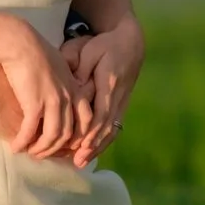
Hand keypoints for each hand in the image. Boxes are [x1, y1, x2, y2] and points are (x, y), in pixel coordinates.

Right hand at [0, 22, 84, 158]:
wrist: (20, 42)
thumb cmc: (35, 51)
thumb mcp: (58, 66)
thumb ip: (63, 83)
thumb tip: (57, 97)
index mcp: (74, 88)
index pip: (85, 120)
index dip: (78, 137)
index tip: (65, 145)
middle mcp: (68, 97)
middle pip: (68, 134)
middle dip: (54, 148)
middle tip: (41, 154)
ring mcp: (53, 101)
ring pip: (52, 137)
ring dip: (40, 149)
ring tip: (28, 152)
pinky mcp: (35, 104)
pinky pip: (31, 132)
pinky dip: (23, 142)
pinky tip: (15, 147)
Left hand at [65, 17, 143, 169]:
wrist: (131, 42)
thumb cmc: (106, 45)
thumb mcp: (90, 50)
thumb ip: (80, 69)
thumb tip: (73, 89)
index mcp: (110, 82)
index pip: (101, 112)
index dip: (91, 131)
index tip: (79, 145)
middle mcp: (118, 96)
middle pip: (106, 126)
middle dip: (92, 146)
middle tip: (77, 161)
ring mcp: (123, 101)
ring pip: (112, 129)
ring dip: (97, 147)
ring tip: (82, 162)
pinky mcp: (122, 104)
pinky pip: (115, 126)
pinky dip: (104, 141)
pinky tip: (92, 151)